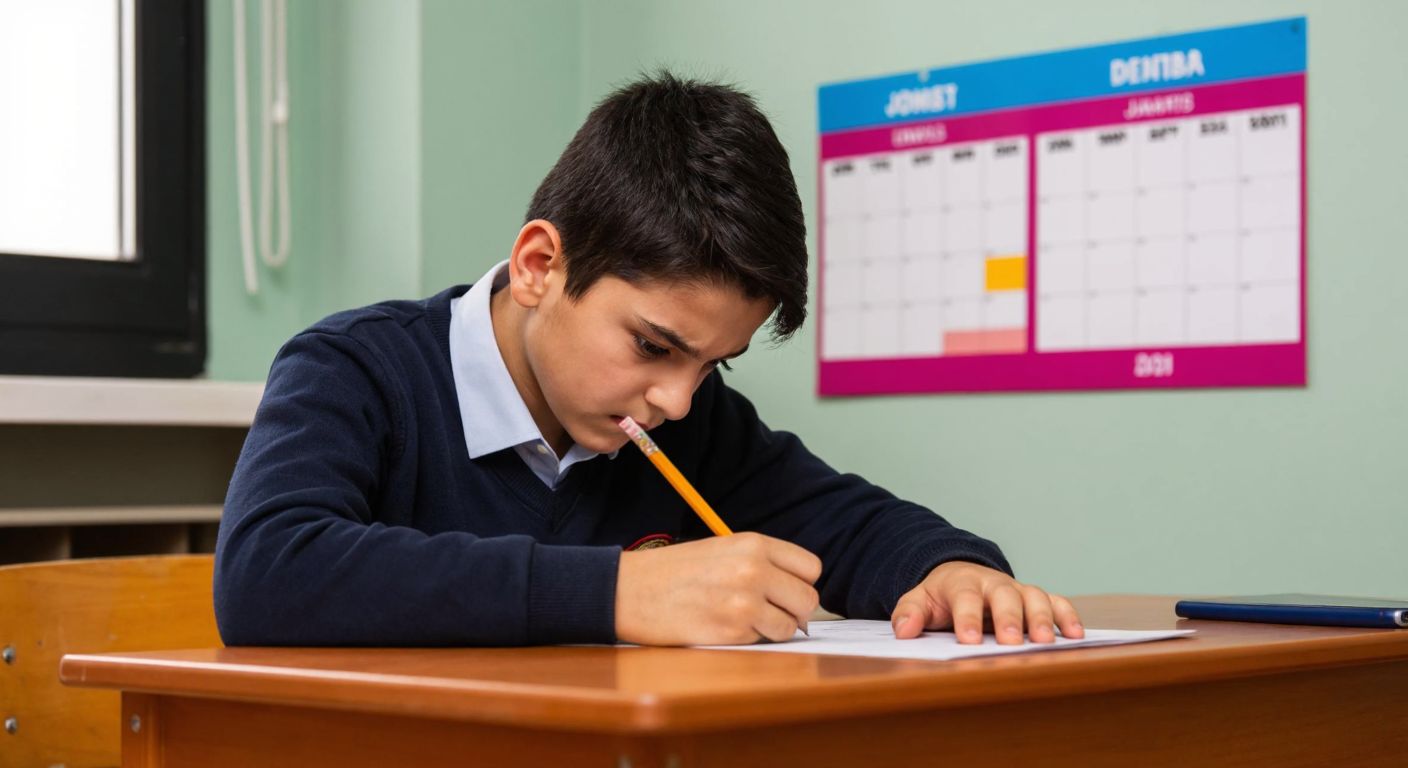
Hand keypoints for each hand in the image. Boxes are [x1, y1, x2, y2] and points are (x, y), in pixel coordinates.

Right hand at [615, 532, 821, 645]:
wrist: (631, 590)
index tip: (786, 591)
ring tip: (744, 620)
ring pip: (790, 627)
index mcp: (753, 544)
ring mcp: (744, 602)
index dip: (801, 583)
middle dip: (794, 611)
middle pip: (808, 600)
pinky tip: (724, 627)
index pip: (811, 568)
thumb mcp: (722, 549)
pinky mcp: (731, 632)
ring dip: (773, 629)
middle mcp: (754, 570)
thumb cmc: (674, 571)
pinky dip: (749, 639)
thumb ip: (761, 564)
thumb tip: (798, 598)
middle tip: (771, 612)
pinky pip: (762, 641)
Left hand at [890, 561, 1083, 644]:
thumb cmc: (941, 597)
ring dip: (1042, 619)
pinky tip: (1076, 635)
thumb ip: (909, 613)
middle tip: (1011, 642)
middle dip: (1008, 618)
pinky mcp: (1036, 598)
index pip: (965, 597)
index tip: (968, 641)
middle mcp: (994, 583)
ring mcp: (1017, 590)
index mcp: (962, 582)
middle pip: (1004, 595)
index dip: (967, 618)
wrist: (960, 576)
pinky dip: (1068, 616)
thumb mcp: (919, 600)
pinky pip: (1056, 602)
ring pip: (1034, 597)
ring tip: (1045, 643)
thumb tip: (903, 630)